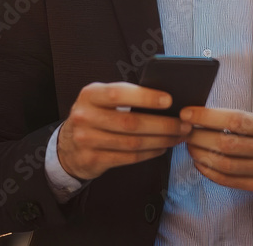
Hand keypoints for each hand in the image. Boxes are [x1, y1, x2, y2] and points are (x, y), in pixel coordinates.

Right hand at [57, 82, 191, 179]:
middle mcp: (84, 116)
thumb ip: (126, 96)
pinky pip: (129, 157)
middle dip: (163, 124)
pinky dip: (150, 153)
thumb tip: (167, 100)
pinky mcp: (92, 160)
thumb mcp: (102, 100)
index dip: (145, 97)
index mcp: (90, 94)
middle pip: (130, 122)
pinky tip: (163, 147)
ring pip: (133, 142)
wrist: (67, 146)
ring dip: (162, 140)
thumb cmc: (97, 115)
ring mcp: (86, 140)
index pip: (119, 94)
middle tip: (185, 124)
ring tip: (179, 136)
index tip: (170, 100)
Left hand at [182, 107, 252, 201]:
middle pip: (227, 143)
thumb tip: (208, 116)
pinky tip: (201, 163)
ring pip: (225, 164)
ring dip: (201, 154)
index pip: (236, 119)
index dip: (208, 116)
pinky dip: (210, 172)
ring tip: (190, 146)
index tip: (188, 113)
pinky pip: (229, 181)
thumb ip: (247, 122)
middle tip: (185, 131)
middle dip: (199, 136)